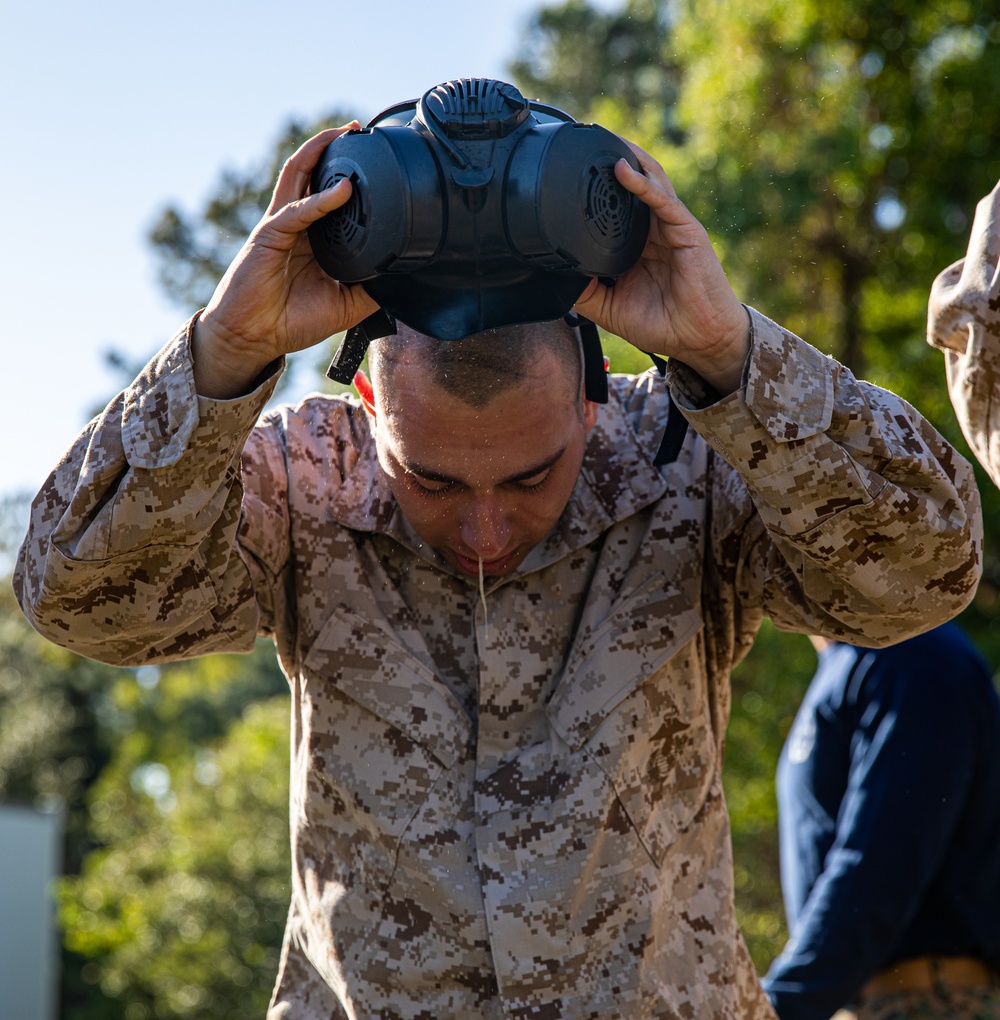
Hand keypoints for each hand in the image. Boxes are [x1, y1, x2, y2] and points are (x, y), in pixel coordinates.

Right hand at [192, 125, 379, 397]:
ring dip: (321, 152)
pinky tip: (344, 190)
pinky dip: (321, 199)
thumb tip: (402, 279)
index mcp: (313, 238)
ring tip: (345, 134)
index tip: (376, 160)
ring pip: (299, 176)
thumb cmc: (291, 321)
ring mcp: (281, 226)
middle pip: (313, 173)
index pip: (330, 195)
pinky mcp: (269, 236)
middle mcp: (297, 224)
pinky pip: (298, 211)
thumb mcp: (345, 306)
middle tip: (361, 130)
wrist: (254, 339)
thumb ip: (370, 290)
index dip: (349, 176)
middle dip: (333, 148)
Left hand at [573, 142, 750, 394]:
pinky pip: (663, 200)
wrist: (697, 339)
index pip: (612, 209)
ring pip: (647, 182)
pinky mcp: (686, 230)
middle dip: (609, 162)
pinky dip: (643, 184)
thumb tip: (553, 275)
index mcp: (634, 246)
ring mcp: (670, 226)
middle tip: (581, 142)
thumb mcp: (608, 308)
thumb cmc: (660, 323)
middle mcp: (652, 230)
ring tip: (602, 140)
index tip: (566, 174)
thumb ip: (584, 291)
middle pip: (630, 187)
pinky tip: (623, 170)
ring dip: (626, 159)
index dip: (594, 190)